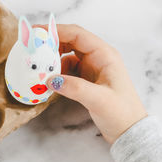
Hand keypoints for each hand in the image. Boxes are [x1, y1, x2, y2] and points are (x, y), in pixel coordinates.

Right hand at [37, 24, 146, 143]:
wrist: (129, 131)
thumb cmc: (121, 113)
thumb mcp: (99, 100)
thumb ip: (75, 88)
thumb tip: (50, 79)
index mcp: (104, 55)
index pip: (77, 34)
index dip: (56, 31)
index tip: (36, 32)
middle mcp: (98, 57)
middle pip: (71, 42)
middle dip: (52, 43)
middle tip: (32, 48)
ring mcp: (92, 68)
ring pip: (68, 55)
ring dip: (53, 59)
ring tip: (38, 66)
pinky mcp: (87, 80)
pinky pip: (68, 70)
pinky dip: (57, 73)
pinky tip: (49, 81)